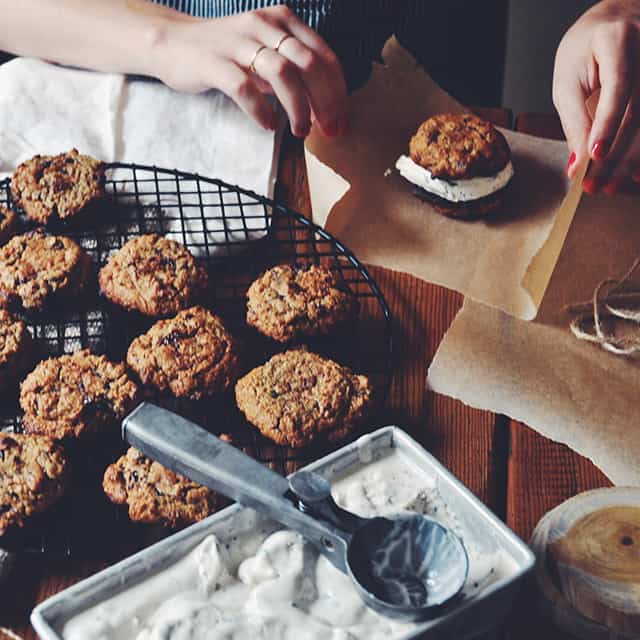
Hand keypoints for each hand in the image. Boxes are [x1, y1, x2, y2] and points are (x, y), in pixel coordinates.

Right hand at [151, 5, 347, 137]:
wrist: (174, 44)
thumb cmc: (228, 55)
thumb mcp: (267, 55)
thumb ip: (294, 73)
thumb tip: (324, 107)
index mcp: (282, 21)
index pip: (323, 55)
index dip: (338, 91)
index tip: (341, 120)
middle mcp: (263, 25)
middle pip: (308, 63)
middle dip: (324, 102)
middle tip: (327, 131)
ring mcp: (238, 42)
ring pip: (282, 73)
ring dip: (297, 107)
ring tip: (299, 131)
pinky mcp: (214, 62)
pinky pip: (245, 88)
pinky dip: (262, 110)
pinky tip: (269, 125)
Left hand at [553, 0, 639, 193]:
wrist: (617, 22)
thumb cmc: (586, 53)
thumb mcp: (568, 82)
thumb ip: (574, 121)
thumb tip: (576, 165)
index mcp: (618, 39)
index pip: (618, 86)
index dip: (608, 124)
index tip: (595, 155)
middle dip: (618, 154)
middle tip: (597, 186)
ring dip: (633, 159)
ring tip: (612, 186)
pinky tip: (635, 173)